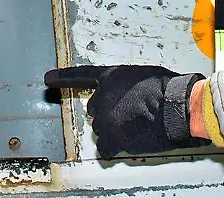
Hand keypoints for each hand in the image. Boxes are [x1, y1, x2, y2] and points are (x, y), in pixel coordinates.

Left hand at [45, 64, 206, 158]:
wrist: (175, 108)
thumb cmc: (166, 89)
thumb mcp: (141, 76)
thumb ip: (125, 86)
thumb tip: (126, 99)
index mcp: (109, 77)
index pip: (80, 76)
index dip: (62, 77)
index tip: (48, 78)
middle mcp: (102, 98)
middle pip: (96, 110)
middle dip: (110, 113)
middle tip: (132, 113)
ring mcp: (105, 120)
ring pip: (102, 130)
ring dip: (115, 130)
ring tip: (136, 125)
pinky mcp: (113, 139)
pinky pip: (106, 148)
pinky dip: (113, 147)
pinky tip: (127, 141)